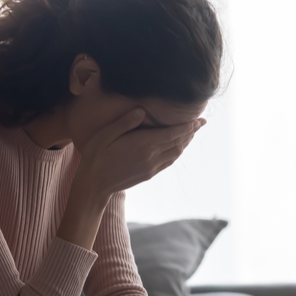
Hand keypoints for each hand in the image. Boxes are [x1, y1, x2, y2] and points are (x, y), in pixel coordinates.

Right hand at [75, 109, 203, 198]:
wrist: (94, 185)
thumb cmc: (95, 156)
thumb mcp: (105, 135)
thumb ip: (124, 122)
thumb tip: (142, 110)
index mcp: (143, 144)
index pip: (173, 133)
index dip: (188, 126)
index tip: (199, 119)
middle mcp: (151, 156)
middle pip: (178, 143)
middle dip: (191, 132)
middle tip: (201, 122)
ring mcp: (151, 167)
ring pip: (176, 153)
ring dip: (186, 143)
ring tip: (193, 133)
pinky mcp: (149, 174)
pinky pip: (169, 162)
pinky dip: (177, 153)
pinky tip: (178, 148)